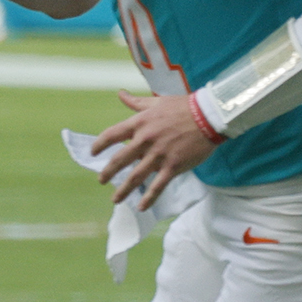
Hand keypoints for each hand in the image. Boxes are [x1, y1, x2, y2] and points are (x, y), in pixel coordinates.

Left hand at [93, 89, 218, 208]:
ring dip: (123, 190)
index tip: (93, 152)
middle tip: (101, 180)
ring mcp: (159, 155)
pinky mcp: (173, 166)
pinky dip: (149, 198)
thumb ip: (136, 102)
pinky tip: (141, 207)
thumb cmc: (183, 107)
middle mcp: (145, 140)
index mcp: (140, 123)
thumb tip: (120, 94)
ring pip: (136, 177)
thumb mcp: (157, 101)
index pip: (112, 135)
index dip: (99, 145)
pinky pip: (157, 186)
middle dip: (108, 172)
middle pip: (120, 160)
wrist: (208, 116)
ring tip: (116, 199)